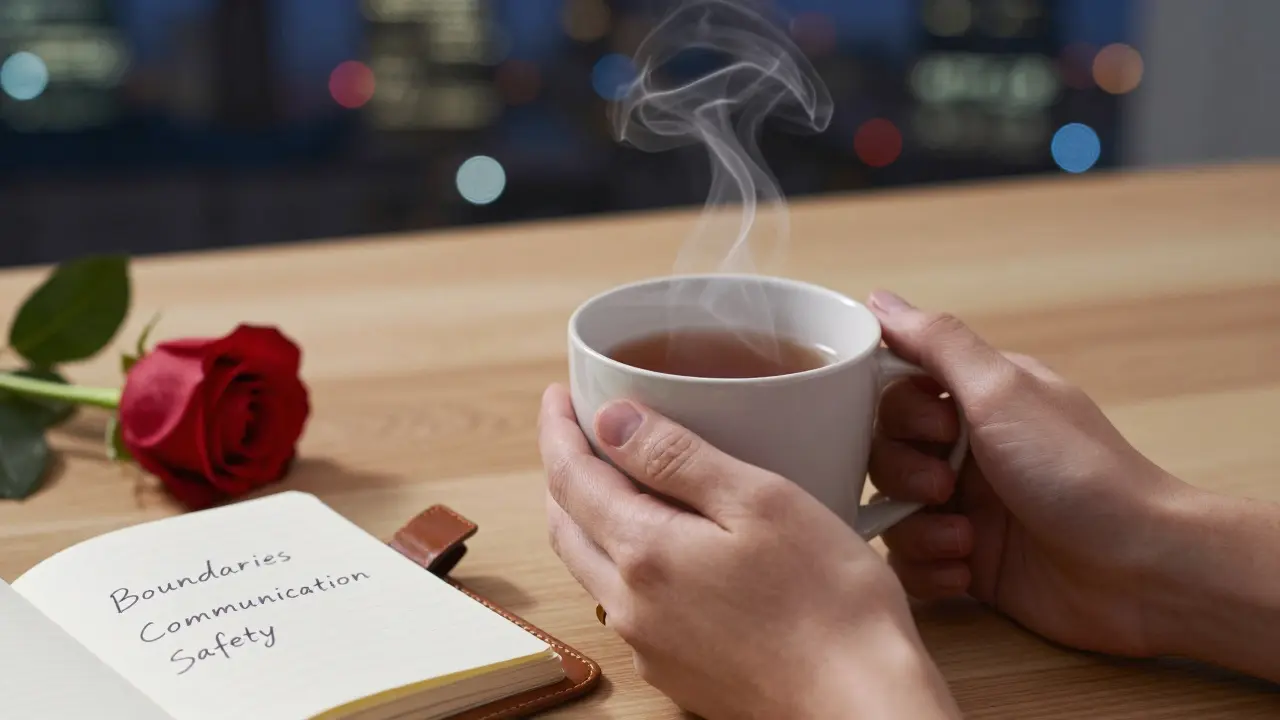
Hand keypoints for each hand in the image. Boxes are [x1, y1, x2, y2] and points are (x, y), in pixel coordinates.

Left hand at [537, 384, 960, 719]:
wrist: (861, 705)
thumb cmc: (829, 601)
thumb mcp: (759, 502)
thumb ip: (677, 458)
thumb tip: (609, 419)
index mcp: (644, 553)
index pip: (571, 477)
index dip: (558, 429)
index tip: (557, 395)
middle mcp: (630, 605)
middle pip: (567, 524)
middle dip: (564, 470)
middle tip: (578, 429)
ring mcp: (650, 644)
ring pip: (590, 565)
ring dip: (587, 516)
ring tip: (614, 477)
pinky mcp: (676, 670)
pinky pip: (625, 602)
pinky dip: (621, 558)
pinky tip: (659, 545)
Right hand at [865, 290, 1185, 656]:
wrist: (1140, 569)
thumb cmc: (1079, 471)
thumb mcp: (1002, 391)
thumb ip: (937, 342)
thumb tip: (878, 298)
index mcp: (979, 399)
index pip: (897, 390)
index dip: (899, 413)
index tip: (938, 428)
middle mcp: (968, 448)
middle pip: (884, 451)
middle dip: (905, 473)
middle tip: (947, 486)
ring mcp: (967, 506)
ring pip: (891, 509)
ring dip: (917, 527)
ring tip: (965, 539)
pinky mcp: (967, 560)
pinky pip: (910, 560)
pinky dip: (930, 566)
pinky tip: (968, 569)